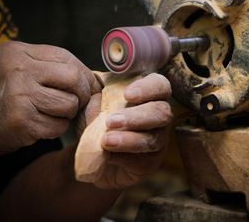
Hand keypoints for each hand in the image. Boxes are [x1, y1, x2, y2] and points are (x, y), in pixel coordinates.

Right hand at [0, 41, 100, 155]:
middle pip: (73, 77)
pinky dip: (57, 128)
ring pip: (69, 103)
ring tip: (52, 113)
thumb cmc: (7, 96)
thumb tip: (95, 80)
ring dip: (68, 113)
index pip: (66, 57)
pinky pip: (59, 126)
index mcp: (17, 51)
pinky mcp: (22, 120)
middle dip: (83, 93)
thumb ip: (53, 68)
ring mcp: (18, 95)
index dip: (84, 73)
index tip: (89, 86)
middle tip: (77, 102)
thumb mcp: (22, 70)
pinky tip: (42, 125)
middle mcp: (17, 69)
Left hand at [80, 73, 172, 188]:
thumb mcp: (91, 102)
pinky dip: (124, 157)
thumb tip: (100, 93)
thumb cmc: (94, 119)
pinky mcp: (149, 163)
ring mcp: (157, 140)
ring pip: (153, 139)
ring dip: (129, 139)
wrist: (87, 152)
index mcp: (147, 94)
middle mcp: (158, 116)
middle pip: (162, 113)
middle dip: (137, 117)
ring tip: (106, 141)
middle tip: (111, 121)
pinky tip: (108, 156)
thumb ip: (97, 94)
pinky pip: (143, 161)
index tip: (127, 94)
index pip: (159, 85)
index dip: (148, 88)